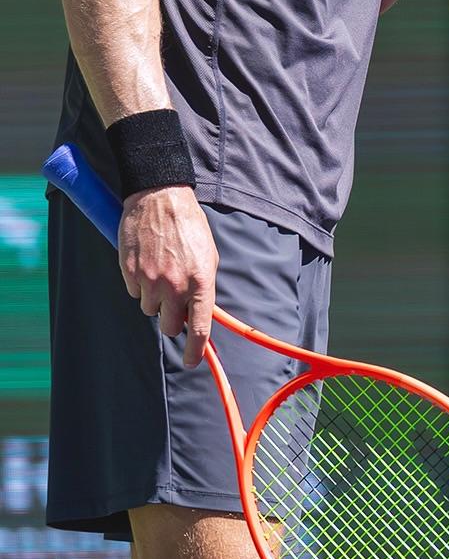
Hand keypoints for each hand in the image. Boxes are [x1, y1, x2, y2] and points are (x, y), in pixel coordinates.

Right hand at [118, 186, 218, 366]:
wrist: (159, 198)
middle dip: (171, 319)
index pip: (198, 327)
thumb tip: (201, 313)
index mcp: (200, 281)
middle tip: (173, 301)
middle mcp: (175, 285)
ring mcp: (150, 280)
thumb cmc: (188, 226)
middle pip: (169, 325)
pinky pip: (134, 292)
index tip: (192, 361)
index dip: (195, 350)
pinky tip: (146, 262)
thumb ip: (204, 286)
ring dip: (155, 298)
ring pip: (149, 309)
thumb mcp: (208, 255)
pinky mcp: (130, 272)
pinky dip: (139, 284)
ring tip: (160, 270)